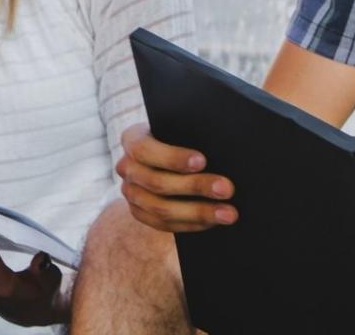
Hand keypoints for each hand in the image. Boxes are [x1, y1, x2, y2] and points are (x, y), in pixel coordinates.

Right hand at [115, 123, 236, 232]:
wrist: (167, 156)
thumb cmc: (179, 136)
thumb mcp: (179, 129)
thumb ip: (190, 136)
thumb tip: (220, 147)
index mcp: (132, 140)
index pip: (146, 150)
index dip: (173, 158)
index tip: (202, 161)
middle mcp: (126, 167)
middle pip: (157, 183)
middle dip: (195, 187)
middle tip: (226, 189)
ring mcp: (130, 192)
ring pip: (161, 209)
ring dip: (198, 213)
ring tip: (228, 213)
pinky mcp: (139, 212)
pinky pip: (164, 224)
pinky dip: (191, 224)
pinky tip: (213, 221)